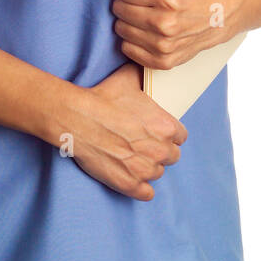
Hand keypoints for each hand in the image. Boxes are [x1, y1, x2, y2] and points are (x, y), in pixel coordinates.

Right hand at [61, 61, 187, 200]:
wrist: (79, 118)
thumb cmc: (104, 97)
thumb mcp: (128, 79)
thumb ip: (144, 75)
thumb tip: (146, 66)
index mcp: (166, 126)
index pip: (181, 136)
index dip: (169, 134)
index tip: (157, 132)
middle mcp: (161, 150)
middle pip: (172, 157)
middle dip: (160, 151)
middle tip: (142, 144)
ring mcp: (146, 170)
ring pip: (157, 173)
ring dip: (147, 167)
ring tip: (131, 157)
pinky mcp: (130, 185)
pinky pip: (147, 194)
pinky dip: (140, 187)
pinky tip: (130, 176)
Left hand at [111, 0, 245, 68]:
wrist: (218, 16)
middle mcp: (165, 24)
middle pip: (122, 11)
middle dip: (125, 3)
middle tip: (137, 1)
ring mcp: (164, 45)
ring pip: (123, 30)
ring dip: (127, 22)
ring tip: (140, 15)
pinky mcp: (164, 60)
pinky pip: (130, 51)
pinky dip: (132, 41)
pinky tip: (142, 32)